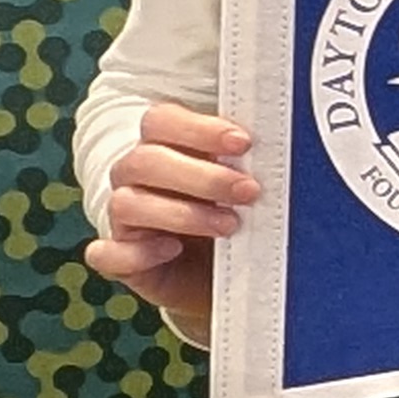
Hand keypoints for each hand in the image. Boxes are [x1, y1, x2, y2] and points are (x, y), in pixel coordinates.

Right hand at [84, 103, 259, 328]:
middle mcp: (136, 178)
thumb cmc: (238, 217)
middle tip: (249, 191)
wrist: (230, 276)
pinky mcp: (122, 260)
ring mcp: (125, 220)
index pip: (160, 121)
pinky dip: (135, 253)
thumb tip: (291, 146)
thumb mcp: (246, 188)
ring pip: (126, 204)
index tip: (244, 143)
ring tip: (230, 226)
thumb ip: (251, 165)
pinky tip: (170, 250)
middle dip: (201, 175)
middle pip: (145, 161)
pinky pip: (107, 254)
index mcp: (163, 148)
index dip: (198, 129)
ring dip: (182, 213)